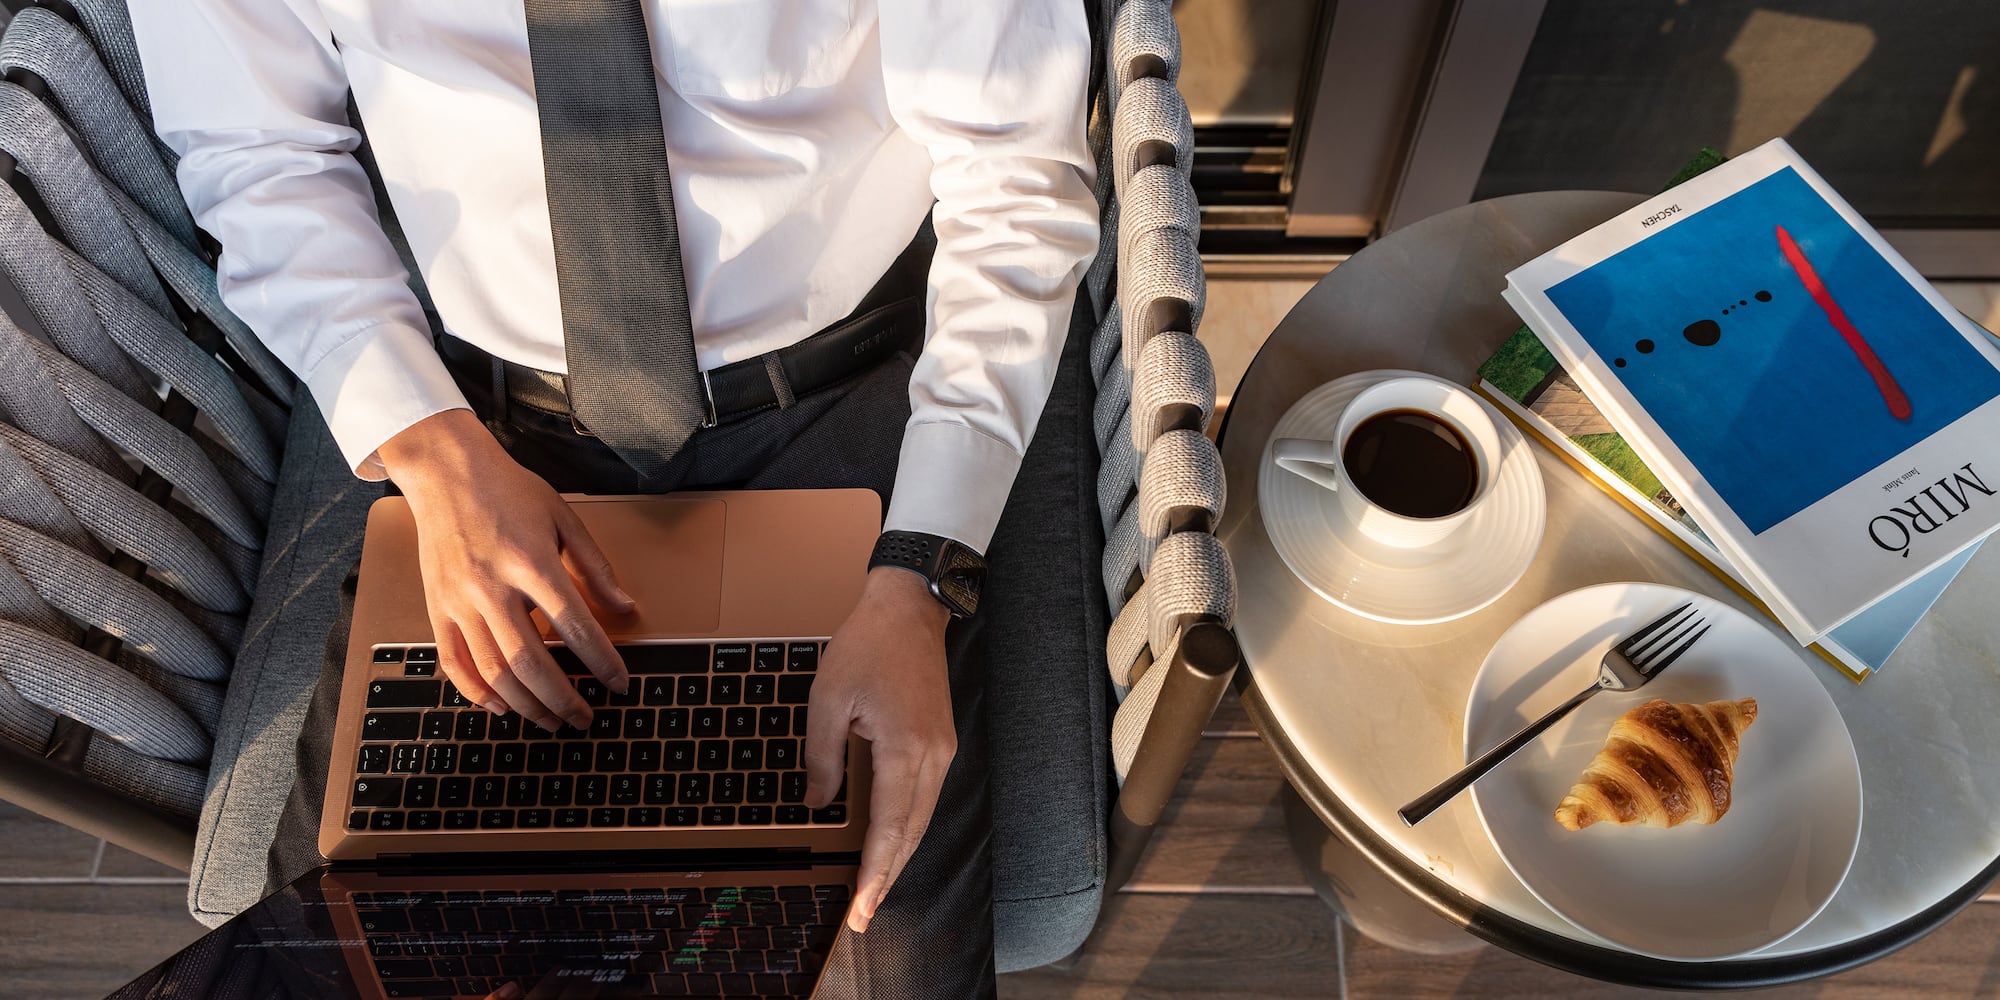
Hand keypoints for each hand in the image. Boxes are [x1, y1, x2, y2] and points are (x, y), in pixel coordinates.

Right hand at [378, 409, 632, 731]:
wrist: (446, 472)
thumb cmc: (510, 491)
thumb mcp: (564, 518)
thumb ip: (595, 568)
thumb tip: (626, 608)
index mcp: (531, 561)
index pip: (575, 626)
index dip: (602, 662)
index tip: (620, 684)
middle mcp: (492, 586)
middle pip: (531, 661)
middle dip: (564, 699)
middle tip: (586, 718)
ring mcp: (459, 600)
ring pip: (493, 671)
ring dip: (526, 705)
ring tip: (551, 720)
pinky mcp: (436, 608)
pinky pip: (453, 663)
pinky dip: (477, 693)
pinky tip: (502, 707)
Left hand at [803, 567, 954, 933]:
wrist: (909, 610)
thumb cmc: (867, 647)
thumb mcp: (828, 700)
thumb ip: (822, 759)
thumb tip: (818, 804)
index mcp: (905, 748)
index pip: (890, 828)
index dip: (875, 873)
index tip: (860, 908)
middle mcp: (933, 757)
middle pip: (912, 834)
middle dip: (888, 877)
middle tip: (863, 916)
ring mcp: (943, 751)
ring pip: (922, 820)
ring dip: (899, 857)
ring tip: (873, 890)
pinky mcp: (942, 744)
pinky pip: (925, 798)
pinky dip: (908, 829)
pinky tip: (890, 845)